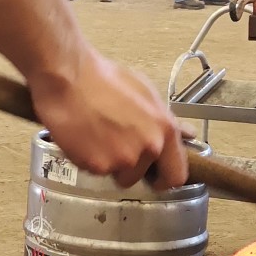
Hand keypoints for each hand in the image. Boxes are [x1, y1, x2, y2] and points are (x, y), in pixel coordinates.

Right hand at [30, 46, 188, 188]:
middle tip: (116, 150)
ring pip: (118, 174)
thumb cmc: (105, 79)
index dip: (165, 178)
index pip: (177, 174)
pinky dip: (89, 160)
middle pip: (143, 176)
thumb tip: (187, 134)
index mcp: (165, 129)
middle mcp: (149, 147)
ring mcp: (124, 159)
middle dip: (132, 168)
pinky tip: (83, 138)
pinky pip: (96, 171)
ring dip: (109, 163)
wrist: (69, 78)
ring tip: (97, 137)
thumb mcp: (144, 92)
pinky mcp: (98, 166)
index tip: (156, 176)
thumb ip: (165, 120)